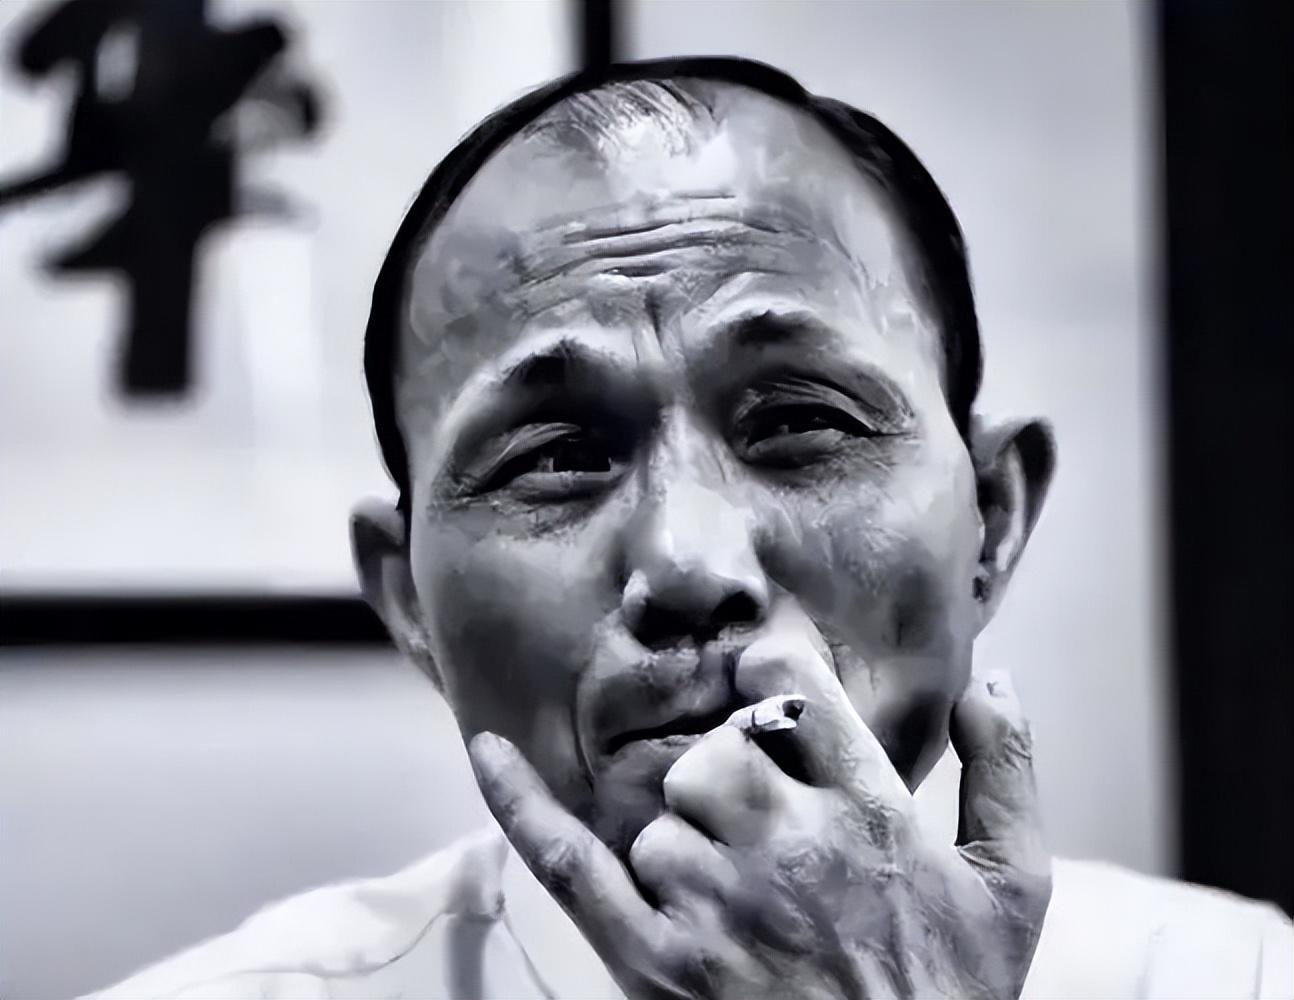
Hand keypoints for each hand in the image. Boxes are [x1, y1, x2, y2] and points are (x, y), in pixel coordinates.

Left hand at [469, 635, 1050, 999]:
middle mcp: (787, 848)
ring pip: (662, 819)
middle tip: (765, 827)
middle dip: (735, 776)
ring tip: (739, 896)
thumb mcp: (1015, 889)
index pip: (794, 689)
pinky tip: (488, 751)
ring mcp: (715, 906)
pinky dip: (522, 805)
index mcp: (870, 813)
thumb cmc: (954, 996)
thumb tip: (995, 675)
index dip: (776, 674)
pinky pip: (572, 864)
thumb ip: (1007, 773)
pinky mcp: (655, 961)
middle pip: (718, 753)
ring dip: (689, 842)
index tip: (772, 685)